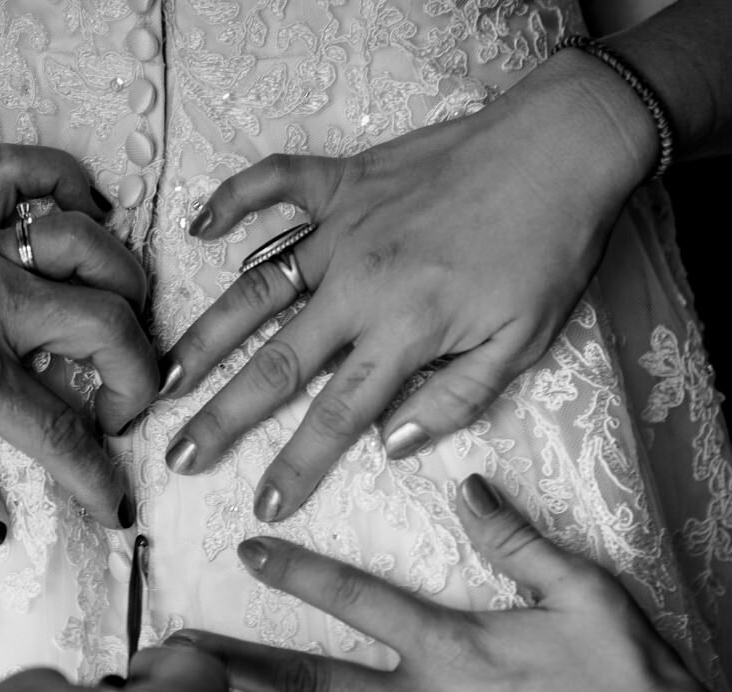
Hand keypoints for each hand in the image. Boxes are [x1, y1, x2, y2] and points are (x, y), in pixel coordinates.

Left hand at [0, 144, 154, 541]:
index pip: (57, 429)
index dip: (99, 478)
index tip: (116, 507)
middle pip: (107, 324)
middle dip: (139, 378)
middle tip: (115, 413)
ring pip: (91, 246)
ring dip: (124, 288)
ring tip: (113, 331)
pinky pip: (27, 172)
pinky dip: (69, 183)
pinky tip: (86, 217)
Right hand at [162, 56, 656, 521]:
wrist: (565, 147)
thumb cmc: (550, 249)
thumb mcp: (522, 341)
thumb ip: (455, 397)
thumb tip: (393, 443)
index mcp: (405, 329)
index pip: (336, 415)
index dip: (295, 464)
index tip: (262, 504)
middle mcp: (359, 282)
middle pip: (275, 363)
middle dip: (221, 416)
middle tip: (178, 454)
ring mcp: (344, 227)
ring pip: (256, 287)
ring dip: (206, 335)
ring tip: (167, 375)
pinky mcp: (346, 180)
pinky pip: (276, 184)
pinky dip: (235, 199)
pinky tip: (200, 229)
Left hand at [170, 473, 704, 691]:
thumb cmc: (631, 677)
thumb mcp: (581, 590)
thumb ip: (515, 538)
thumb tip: (467, 487)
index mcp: (448, 647)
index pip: (355, 599)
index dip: (296, 570)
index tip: (245, 550)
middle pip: (312, 683)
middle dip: (240, 669)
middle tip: (177, 660)